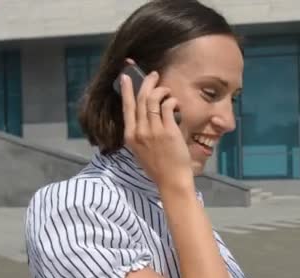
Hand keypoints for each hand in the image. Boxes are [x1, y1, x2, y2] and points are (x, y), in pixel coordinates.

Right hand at [120, 68, 193, 191]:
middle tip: (153, 75)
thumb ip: (140, 134)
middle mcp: (139, 131)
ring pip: (153, 100)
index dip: (126, 90)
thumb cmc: (158, 167)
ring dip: (161, 90)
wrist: (171, 180)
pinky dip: (171, 101)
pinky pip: (167, 107)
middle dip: (147, 83)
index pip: (126, 108)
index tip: (125, 77)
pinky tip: (175, 103)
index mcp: (130, 136)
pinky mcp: (168, 131)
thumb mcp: (141, 150)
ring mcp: (153, 130)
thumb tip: (146, 117)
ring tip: (167, 90)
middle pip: (140, 99)